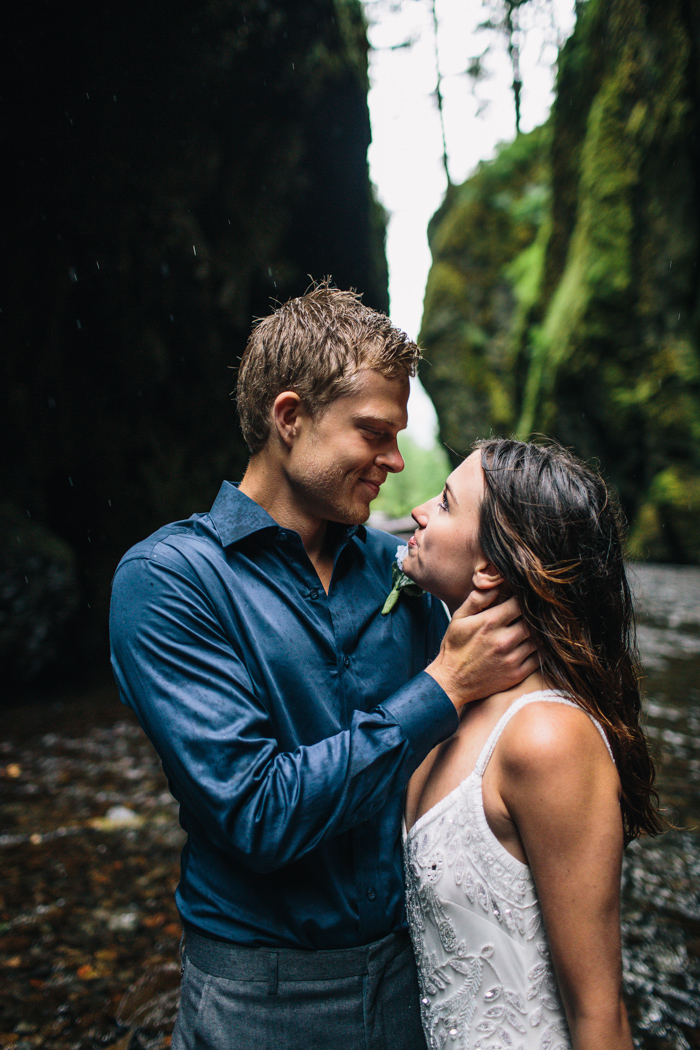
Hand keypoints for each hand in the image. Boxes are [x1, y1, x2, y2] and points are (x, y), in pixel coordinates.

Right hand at [425, 587, 537, 710]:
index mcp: (490, 623)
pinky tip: (532, 646)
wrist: (452, 682)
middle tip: (533, 614)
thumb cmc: (455, 648)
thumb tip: (494, 585)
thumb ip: (476, 600)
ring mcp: (512, 658)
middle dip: (534, 616)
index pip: (519, 604)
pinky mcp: (517, 674)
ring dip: (538, 634)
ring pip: (538, 639)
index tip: (524, 600)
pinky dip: (539, 651)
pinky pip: (539, 658)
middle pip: (532, 621)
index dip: (524, 600)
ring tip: (532, 630)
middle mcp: (503, 640)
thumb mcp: (458, 619)